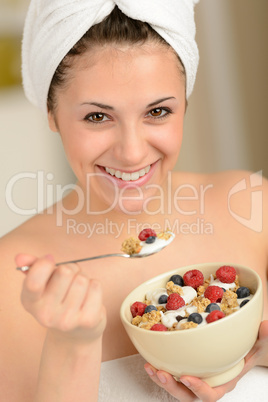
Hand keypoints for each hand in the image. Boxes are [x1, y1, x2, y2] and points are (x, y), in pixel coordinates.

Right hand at [16, 253, 105, 343]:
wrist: (76, 334)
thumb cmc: (59, 300)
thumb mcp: (42, 284)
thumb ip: (32, 267)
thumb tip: (20, 257)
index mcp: (30, 302)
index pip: (34, 281)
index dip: (44, 264)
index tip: (50, 262)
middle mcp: (46, 314)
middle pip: (65, 272)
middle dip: (70, 269)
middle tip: (69, 278)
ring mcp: (67, 320)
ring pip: (82, 279)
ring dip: (84, 278)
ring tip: (79, 290)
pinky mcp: (87, 321)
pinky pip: (95, 286)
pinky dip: (94, 286)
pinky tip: (88, 297)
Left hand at [144, 320, 267, 401]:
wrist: (238, 349)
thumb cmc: (247, 350)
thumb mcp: (257, 345)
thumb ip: (262, 338)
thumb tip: (267, 326)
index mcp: (223, 382)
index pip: (211, 394)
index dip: (199, 389)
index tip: (187, 377)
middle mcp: (206, 383)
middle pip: (188, 396)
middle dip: (172, 387)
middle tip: (161, 373)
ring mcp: (194, 378)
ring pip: (175, 387)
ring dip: (161, 380)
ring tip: (150, 367)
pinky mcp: (184, 369)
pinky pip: (170, 375)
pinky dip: (158, 370)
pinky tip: (149, 360)